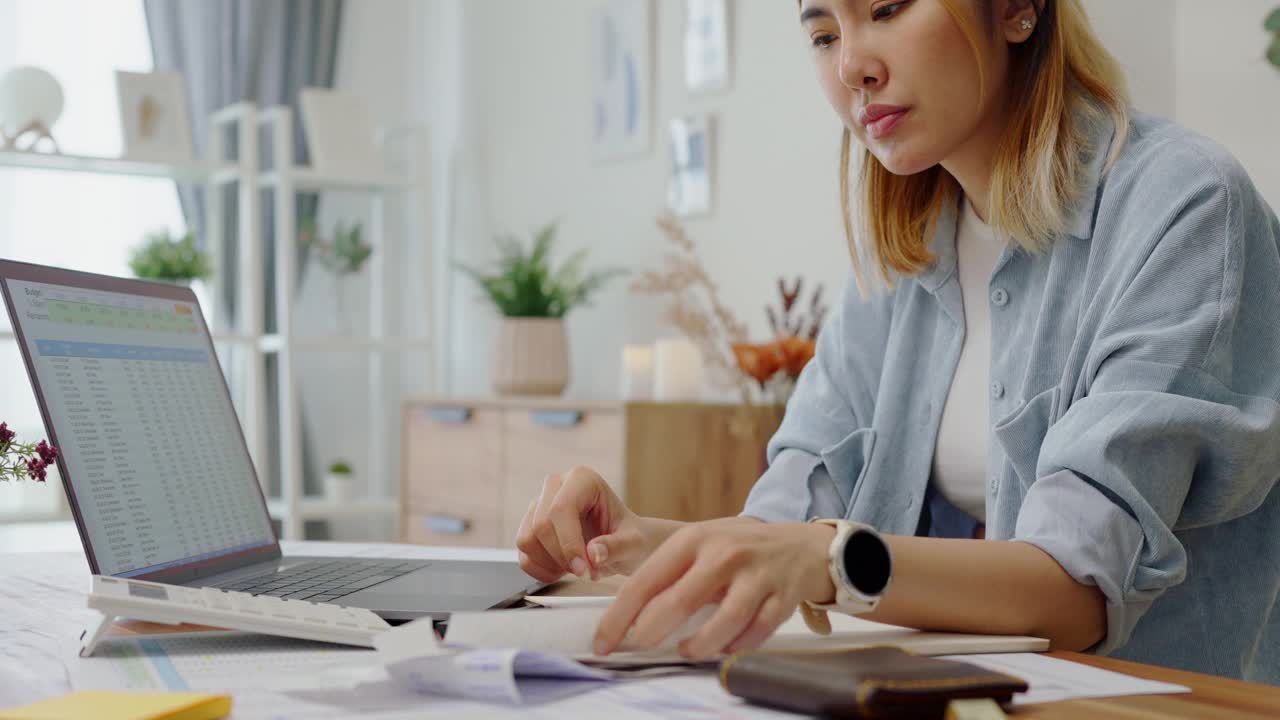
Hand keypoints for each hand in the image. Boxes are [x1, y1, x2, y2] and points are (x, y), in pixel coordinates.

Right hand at [515, 466, 656, 582]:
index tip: (584, 569)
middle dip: (561, 556)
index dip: (569, 542)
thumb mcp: (635, 543)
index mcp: (582, 479)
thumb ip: (617, 547)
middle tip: (585, 572)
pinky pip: (523, 555)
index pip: (561, 508)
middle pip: (541, 525)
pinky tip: (564, 570)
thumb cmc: (630, 537)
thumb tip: (593, 553)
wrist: (624, 544)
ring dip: (551, 563)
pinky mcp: (529, 527)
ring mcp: (539, 505)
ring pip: (527, 540)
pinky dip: (541, 570)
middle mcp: (556, 486)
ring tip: (578, 568)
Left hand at [593, 521, 836, 660]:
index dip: (619, 616)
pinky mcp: (783, 594)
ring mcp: (756, 573)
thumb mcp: (700, 546)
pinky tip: (726, 649)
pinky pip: (759, 628)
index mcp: (694, 539)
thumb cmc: (738, 549)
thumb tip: (628, 618)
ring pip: (725, 617)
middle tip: (640, 646)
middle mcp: (724, 552)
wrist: (800, 545)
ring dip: (701, 643)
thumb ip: (669, 576)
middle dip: (652, 630)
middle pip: (680, 598)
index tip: (604, 642)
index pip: (646, 580)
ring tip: (687, 651)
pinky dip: (739, 644)